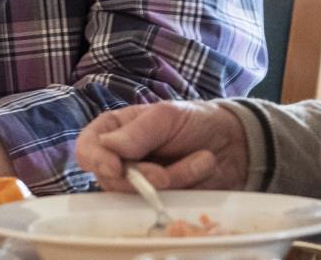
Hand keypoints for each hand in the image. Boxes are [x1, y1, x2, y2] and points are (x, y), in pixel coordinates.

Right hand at [74, 101, 248, 191]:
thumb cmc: (194, 120)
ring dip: (174, 179)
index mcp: (114, 130)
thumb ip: (138, 131)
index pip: (87, 148)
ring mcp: (140, 182)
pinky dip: (186, 189)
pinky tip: (202, 170)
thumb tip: (109, 146)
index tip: (116, 168)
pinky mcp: (160, 200)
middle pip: (110, 179)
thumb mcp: (167, 116)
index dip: (95, 160)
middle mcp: (121, 158)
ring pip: (138, 195)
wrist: (233, 142)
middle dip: (143, 177)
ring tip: (201, 160)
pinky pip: (163, 204)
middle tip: (168, 174)